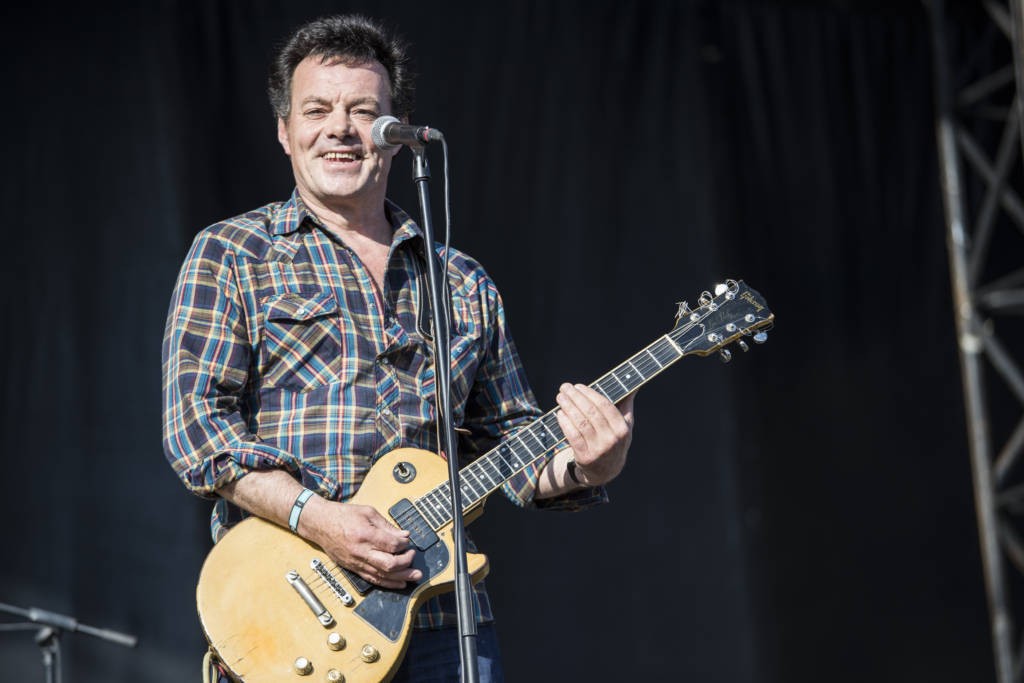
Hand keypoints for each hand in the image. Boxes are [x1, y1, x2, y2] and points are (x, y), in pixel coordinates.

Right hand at [301, 499, 421, 588]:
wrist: (320, 524)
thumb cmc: (342, 515)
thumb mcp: (368, 512)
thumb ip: (387, 526)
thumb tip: (404, 536)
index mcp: (365, 534)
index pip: (392, 545)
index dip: (404, 544)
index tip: (407, 541)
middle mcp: (361, 551)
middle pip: (389, 564)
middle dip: (406, 563)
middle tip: (413, 556)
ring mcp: (356, 562)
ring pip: (382, 576)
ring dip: (401, 578)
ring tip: (415, 576)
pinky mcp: (353, 569)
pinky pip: (373, 580)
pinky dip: (387, 583)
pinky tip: (399, 583)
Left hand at [555, 383, 634, 485]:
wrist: (606, 471)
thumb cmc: (614, 441)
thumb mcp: (625, 426)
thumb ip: (627, 405)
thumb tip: (634, 386)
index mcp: (623, 429)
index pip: (605, 406)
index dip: (590, 394)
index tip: (578, 386)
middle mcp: (612, 440)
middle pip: (591, 412)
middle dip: (575, 397)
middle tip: (565, 387)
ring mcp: (598, 449)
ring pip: (580, 423)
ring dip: (568, 407)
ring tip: (560, 397)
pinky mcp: (585, 457)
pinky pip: (573, 436)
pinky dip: (565, 423)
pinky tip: (560, 414)